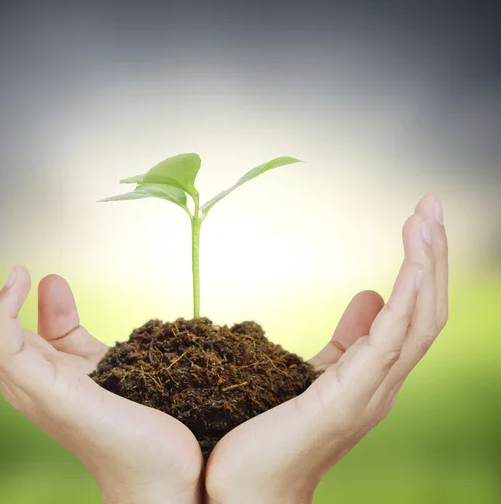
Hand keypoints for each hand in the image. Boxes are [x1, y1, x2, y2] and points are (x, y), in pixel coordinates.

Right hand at [0, 198, 203, 503]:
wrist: (158, 470)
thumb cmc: (127, 416)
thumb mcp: (90, 358)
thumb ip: (64, 325)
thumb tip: (50, 279)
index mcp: (20, 362)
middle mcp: (11, 374)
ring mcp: (23, 386)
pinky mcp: (46, 394)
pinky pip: (5, 347)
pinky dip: (4, 307)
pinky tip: (19, 273)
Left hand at [204, 194, 448, 503]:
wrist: (248, 489)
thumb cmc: (276, 434)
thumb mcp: (318, 372)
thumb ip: (348, 338)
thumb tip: (368, 293)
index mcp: (376, 373)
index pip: (414, 311)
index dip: (422, 266)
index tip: (420, 221)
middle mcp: (383, 383)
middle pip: (425, 310)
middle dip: (432, 255)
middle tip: (432, 204)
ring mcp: (370, 393)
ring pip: (417, 320)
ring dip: (426, 266)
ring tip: (427, 217)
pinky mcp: (345, 398)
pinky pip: (389, 343)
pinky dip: (406, 300)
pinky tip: (413, 264)